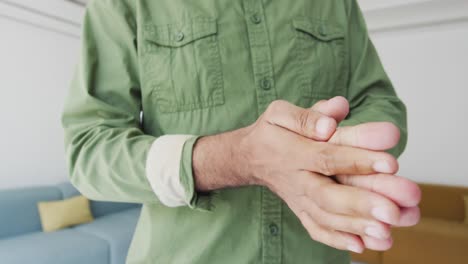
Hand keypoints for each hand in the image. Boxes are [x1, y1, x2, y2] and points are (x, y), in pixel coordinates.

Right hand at [236, 100, 402, 252]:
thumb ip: (307, 115)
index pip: (327, 158)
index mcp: (293, 153)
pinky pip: (317, 229)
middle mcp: (297, 180)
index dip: (357, 161)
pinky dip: (337, 240)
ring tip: (388, 232)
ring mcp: (298, 200)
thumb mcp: (280, 113)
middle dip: (361, 204)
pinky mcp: (301, 211)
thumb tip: (335, 114)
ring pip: (326, 217)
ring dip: (357, 226)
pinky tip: (363, 245)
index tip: (390, 163)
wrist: (250, 157)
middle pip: (327, 196)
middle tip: (394, 211)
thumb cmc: (272, 132)